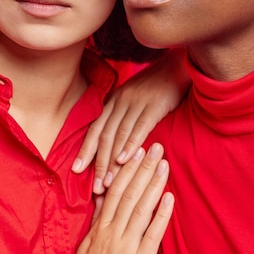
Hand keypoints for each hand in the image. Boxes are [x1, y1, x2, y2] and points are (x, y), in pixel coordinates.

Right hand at [29, 144, 173, 253]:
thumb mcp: (87, 246)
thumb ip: (97, 221)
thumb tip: (102, 198)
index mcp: (101, 228)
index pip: (115, 190)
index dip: (128, 169)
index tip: (137, 150)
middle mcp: (113, 233)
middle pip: (130, 193)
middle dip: (143, 168)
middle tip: (156, 146)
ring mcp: (126, 247)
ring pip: (141, 208)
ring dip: (154, 184)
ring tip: (164, 164)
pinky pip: (152, 235)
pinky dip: (161, 214)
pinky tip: (170, 198)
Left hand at [72, 48, 189, 193]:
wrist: (178, 65)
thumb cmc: (157, 86)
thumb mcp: (135, 97)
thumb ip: (124, 115)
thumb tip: (115, 141)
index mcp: (114, 100)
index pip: (95, 128)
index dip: (85, 150)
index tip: (76, 171)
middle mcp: (121, 101)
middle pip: (104, 135)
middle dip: (97, 162)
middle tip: (93, 187)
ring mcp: (136, 102)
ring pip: (119, 135)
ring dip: (112, 161)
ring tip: (107, 182)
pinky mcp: (154, 105)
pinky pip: (139, 127)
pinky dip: (130, 145)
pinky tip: (125, 160)